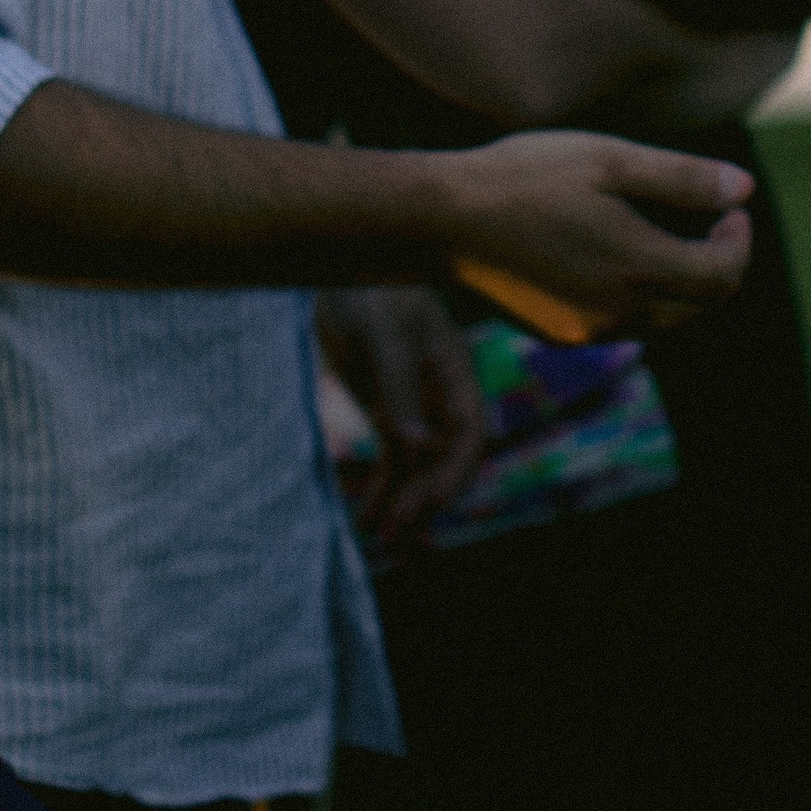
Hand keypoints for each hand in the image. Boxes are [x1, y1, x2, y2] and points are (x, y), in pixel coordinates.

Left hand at [318, 285, 486, 545]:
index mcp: (456, 377)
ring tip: (379, 539)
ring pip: (416, 469)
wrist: (343, 270)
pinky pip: (391, 461)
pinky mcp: (386, 413)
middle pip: (444, 461)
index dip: (453, 474)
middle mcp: (441, 400)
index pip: (468, 437)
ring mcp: (414, 409)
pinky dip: (379, 490)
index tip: (426, 503)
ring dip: (401, 503)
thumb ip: (400, 387)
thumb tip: (415, 445)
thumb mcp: (388, 334)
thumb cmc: (374, 290)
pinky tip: (362, 519)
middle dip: (424, 498)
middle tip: (395, 530)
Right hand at [440, 129, 751, 340]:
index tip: (729, 208)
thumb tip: (742, 189)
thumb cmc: (526, 177)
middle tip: (708, 219)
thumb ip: (682, 179)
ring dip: (678, 281)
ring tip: (660, 230)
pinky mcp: (560, 333)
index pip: (723, 277)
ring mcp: (588, 331)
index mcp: (640, 270)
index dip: (738, 242)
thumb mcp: (610, 160)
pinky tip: (612, 252)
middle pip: (700, 305)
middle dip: (715, 263)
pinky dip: (638, 294)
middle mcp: (621, 314)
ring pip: (662, 318)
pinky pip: (622, 323)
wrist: (442, 220)